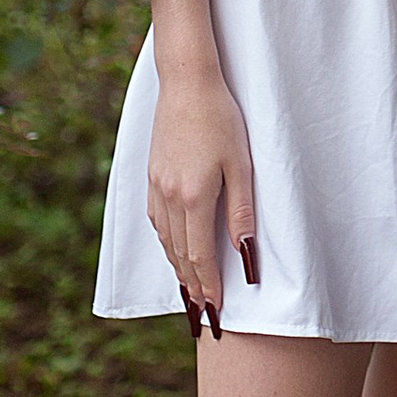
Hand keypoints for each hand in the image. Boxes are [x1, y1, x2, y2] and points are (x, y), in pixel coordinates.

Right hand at [147, 67, 257, 338]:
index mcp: (194, 197)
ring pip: (165, 240)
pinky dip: (166, 243)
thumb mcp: (241, 164)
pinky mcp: (151, 176)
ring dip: (178, 268)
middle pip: (179, 254)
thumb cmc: (221, 119)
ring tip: (190, 289)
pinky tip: (173, 249)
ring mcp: (156, 187)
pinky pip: (156, 221)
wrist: (186, 84)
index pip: (199, 255)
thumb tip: (244, 253)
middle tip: (202, 312)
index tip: (216, 308)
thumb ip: (241, 211)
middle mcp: (170, 197)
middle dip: (192, 285)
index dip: (208, 284)